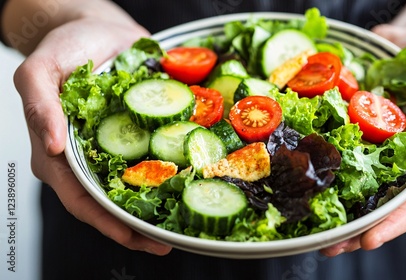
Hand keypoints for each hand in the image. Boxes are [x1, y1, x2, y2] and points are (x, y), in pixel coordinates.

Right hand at [14, 17, 171, 255]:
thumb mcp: (39, 71)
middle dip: (137, 227)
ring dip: (158, 207)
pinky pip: (156, 157)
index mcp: (61, 155)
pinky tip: (192, 181)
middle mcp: (90, 158)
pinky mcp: (140, 134)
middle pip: (112, 203)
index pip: (81, 199)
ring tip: (183, 226)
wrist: (96, 29)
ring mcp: (117, 148)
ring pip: (137, 186)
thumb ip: (38, 105)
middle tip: (166, 243)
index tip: (134, 237)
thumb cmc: (64, 48)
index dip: (107, 222)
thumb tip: (49, 146)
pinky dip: (171, 172)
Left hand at [320, 24, 405, 255]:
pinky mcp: (353, 130)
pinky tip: (301, 183)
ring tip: (310, 231)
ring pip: (355, 186)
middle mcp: (400, 159)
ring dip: (335, 210)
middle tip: (328, 246)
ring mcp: (374, 147)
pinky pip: (336, 152)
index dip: (395, 223)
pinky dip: (322, 170)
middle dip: (356, 229)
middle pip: (380, 203)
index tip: (369, 240)